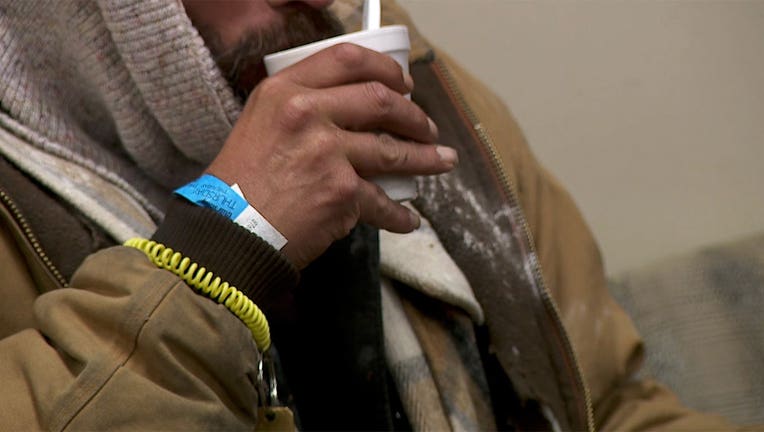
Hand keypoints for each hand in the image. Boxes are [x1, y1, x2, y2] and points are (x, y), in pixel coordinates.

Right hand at [206, 43, 456, 268]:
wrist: (228, 232)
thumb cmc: (238, 185)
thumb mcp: (259, 125)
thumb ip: (299, 110)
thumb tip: (347, 113)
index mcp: (285, 91)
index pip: (346, 60)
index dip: (384, 68)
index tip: (403, 83)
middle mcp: (307, 114)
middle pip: (380, 101)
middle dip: (414, 115)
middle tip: (427, 127)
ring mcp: (328, 152)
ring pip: (393, 150)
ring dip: (425, 157)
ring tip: (441, 161)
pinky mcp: (341, 192)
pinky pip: (382, 202)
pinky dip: (399, 214)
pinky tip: (408, 219)